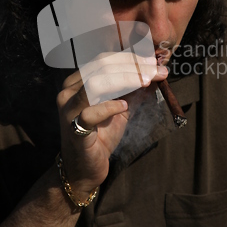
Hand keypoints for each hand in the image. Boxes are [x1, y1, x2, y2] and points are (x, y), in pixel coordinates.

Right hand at [56, 53, 167, 198]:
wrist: (86, 168)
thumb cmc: (102, 135)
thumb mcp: (122, 108)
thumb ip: (135, 90)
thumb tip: (156, 72)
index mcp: (78, 82)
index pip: (104, 60)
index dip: (130, 58)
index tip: (154, 62)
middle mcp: (69, 92)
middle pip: (101, 67)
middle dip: (133, 67)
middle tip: (157, 71)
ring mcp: (69, 110)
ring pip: (95, 84)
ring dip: (125, 80)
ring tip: (146, 82)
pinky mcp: (74, 129)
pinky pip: (90, 113)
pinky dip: (109, 106)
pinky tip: (124, 106)